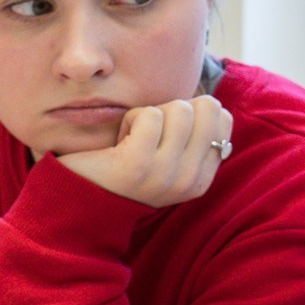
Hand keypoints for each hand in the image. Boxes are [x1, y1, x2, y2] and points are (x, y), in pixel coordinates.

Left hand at [56, 96, 231, 207]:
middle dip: (174, 109)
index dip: (192, 113)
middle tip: (150, 135)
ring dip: (149, 115)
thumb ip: (195, 138)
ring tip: (133, 139)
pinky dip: (130, 119)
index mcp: (201, 179)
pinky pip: (149, 115)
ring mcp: (166, 174)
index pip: (222, 118)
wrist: (81, 197)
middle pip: (206, 108)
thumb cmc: (125, 165)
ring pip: (179, 109)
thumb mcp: (170, 158)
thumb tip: (215, 107)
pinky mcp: (138, 164)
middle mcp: (190, 181)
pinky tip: (119, 141)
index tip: (167, 136)